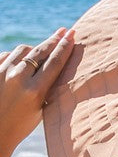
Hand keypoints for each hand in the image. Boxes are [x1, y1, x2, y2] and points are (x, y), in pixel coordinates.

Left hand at [0, 28, 74, 155]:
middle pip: (40, 51)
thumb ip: (48, 86)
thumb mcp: (41, 109)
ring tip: (41, 52)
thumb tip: (55, 61)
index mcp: (35, 92)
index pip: (54, 62)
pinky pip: (7, 55)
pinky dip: (16, 57)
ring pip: (23, 49)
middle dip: (53, 40)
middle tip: (63, 31)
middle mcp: (18, 79)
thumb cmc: (21, 125)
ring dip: (34, 49)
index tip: (72, 34)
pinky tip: (21, 63)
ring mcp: (1, 73)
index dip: (65, 46)